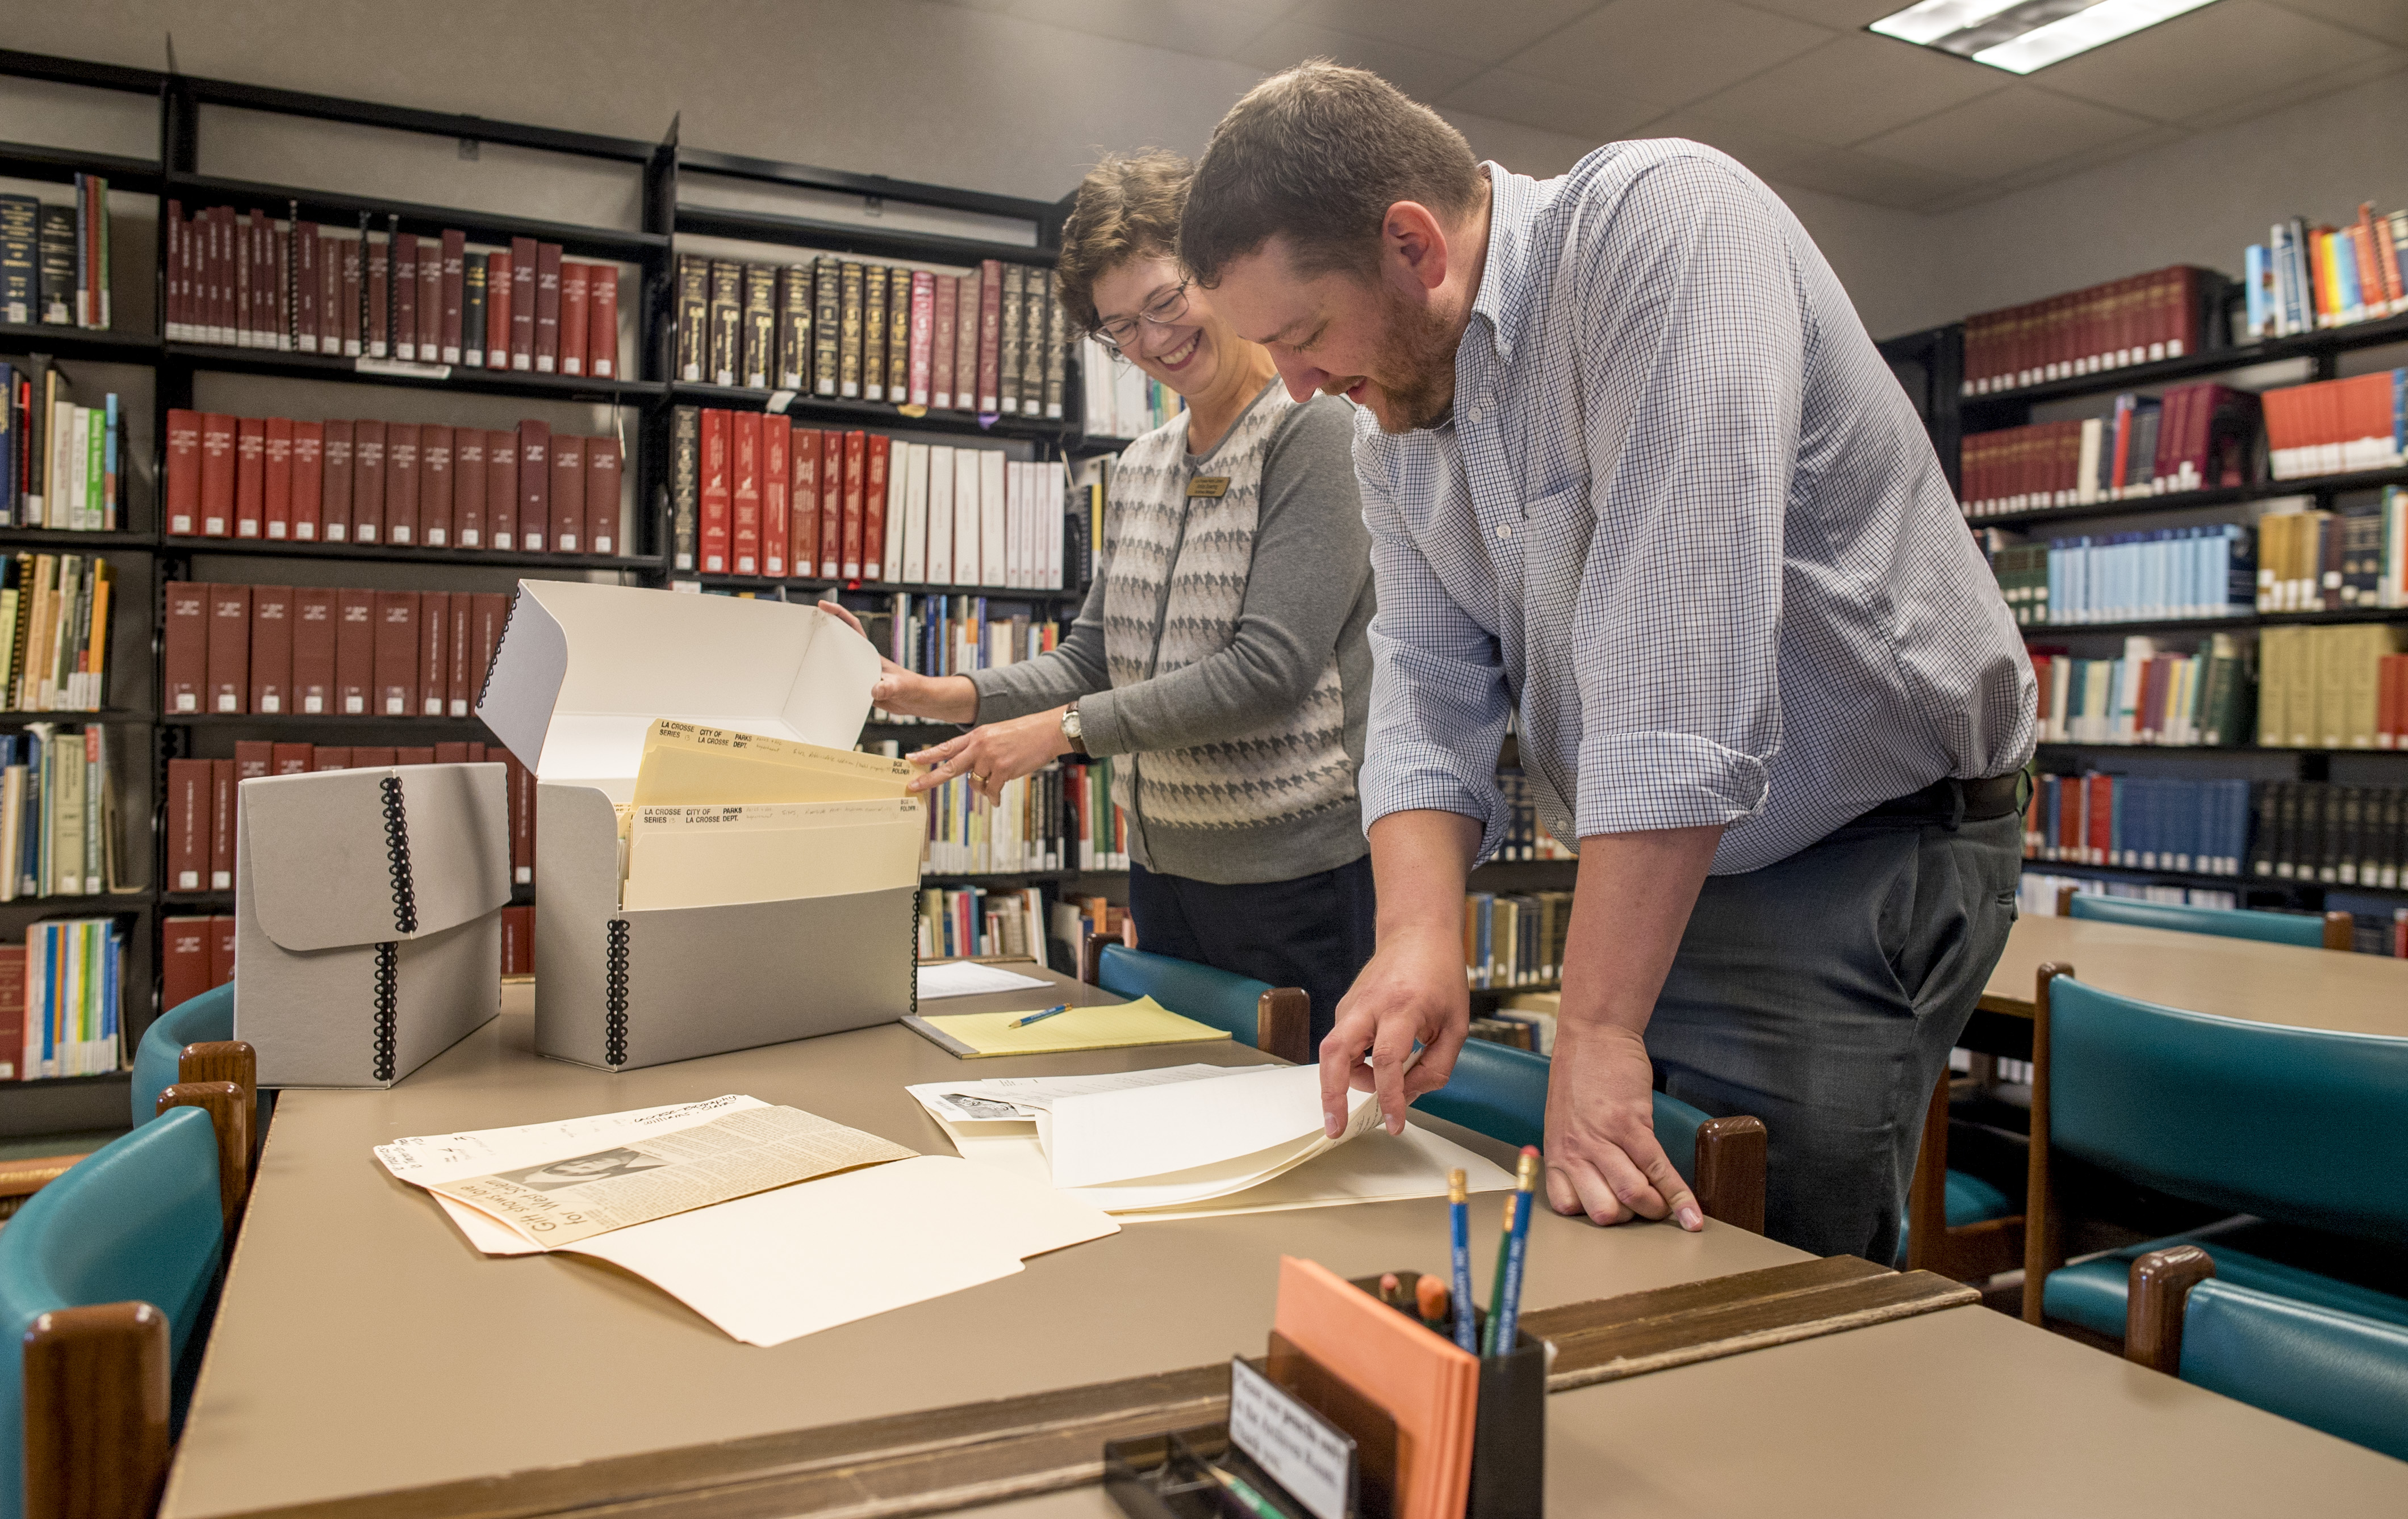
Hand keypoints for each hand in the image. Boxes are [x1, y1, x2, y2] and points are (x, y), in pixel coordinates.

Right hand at [815, 600, 976, 722]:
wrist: (918, 701)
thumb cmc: (912, 689)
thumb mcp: (899, 687)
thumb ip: (888, 688)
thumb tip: (875, 690)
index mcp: (870, 654)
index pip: (853, 627)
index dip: (838, 614)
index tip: (823, 606)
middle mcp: (863, 660)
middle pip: (840, 640)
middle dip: (824, 630)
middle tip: (805, 625)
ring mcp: (861, 672)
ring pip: (839, 660)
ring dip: (824, 656)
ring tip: (805, 653)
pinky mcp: (861, 686)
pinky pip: (842, 680)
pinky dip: (830, 680)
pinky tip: (819, 683)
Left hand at [905, 707, 1069, 804]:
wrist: (1048, 730)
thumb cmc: (1026, 733)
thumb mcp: (997, 734)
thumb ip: (981, 750)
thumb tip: (974, 776)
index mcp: (976, 735)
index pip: (946, 746)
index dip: (927, 754)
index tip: (911, 759)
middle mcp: (979, 746)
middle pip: (949, 766)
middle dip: (929, 778)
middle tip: (913, 786)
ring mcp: (990, 758)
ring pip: (975, 783)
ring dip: (983, 788)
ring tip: (995, 786)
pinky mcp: (1003, 770)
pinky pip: (991, 791)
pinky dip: (994, 797)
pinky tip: (998, 799)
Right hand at [1320, 924, 1467, 1138]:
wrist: (1418, 933)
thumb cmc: (1441, 976)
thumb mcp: (1456, 1025)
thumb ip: (1436, 1066)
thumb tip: (1410, 1095)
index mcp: (1402, 1007)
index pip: (1387, 1061)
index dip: (1390, 1097)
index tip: (1395, 1123)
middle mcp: (1369, 1004)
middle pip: (1335, 1054)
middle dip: (1332, 1096)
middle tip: (1335, 1127)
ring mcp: (1351, 1004)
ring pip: (1332, 1051)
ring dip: (1346, 1080)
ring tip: (1378, 1087)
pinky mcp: (1345, 1007)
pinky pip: (1342, 1043)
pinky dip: (1353, 1063)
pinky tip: (1375, 1064)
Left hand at [1541, 1023, 1701, 1230]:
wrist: (1593, 1035)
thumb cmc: (1579, 1078)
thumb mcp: (1564, 1122)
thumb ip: (1578, 1155)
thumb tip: (1603, 1187)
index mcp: (1557, 1154)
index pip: (1569, 1207)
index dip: (1594, 1215)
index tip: (1614, 1212)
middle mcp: (1575, 1151)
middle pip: (1604, 1211)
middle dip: (1629, 1217)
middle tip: (1643, 1208)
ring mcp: (1603, 1138)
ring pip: (1633, 1195)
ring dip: (1656, 1209)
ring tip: (1667, 1209)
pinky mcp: (1631, 1124)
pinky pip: (1657, 1169)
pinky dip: (1679, 1197)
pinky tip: (1691, 1215)